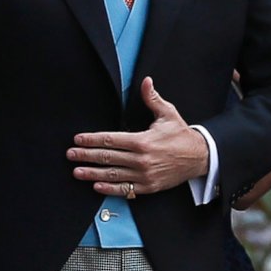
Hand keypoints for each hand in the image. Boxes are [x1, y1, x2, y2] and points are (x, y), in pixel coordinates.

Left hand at [70, 78, 210, 197]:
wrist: (200, 157)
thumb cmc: (181, 135)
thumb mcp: (168, 114)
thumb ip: (152, 98)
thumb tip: (146, 81)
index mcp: (142, 141)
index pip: (110, 140)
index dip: (92, 139)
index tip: (78, 139)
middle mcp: (141, 159)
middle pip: (107, 157)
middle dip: (86, 156)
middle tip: (70, 155)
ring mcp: (144, 175)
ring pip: (112, 175)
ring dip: (92, 174)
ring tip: (77, 172)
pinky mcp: (148, 186)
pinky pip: (125, 189)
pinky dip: (110, 189)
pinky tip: (97, 186)